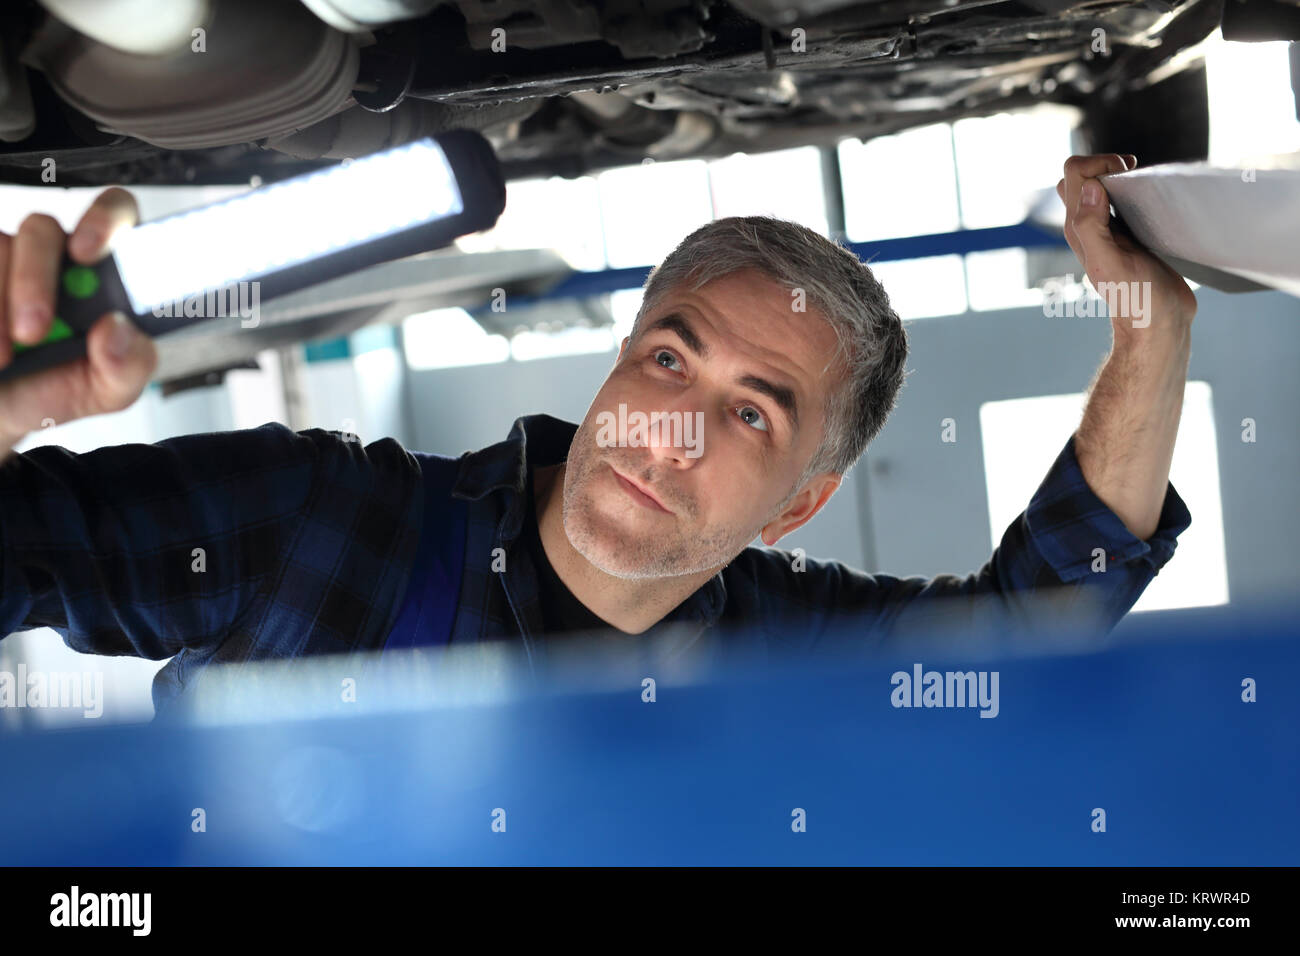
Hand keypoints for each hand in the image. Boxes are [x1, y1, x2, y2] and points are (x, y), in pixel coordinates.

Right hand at [0, 187, 155, 449]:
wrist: (0, 409)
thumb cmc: (57, 386)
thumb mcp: (107, 389)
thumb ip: (131, 364)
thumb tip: (118, 330)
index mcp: (105, 272)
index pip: (116, 215)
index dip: (104, 220)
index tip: (86, 252)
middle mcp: (54, 255)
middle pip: (42, 228)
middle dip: (34, 277)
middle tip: (32, 331)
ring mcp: (4, 256)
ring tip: (3, 359)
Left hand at [1056, 154, 1197, 339]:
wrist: (1158, 325)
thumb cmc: (1136, 299)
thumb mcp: (1111, 263)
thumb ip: (1092, 227)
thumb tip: (1089, 187)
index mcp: (1079, 230)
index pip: (1072, 174)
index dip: (1097, 162)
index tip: (1125, 172)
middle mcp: (1089, 228)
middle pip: (1081, 177)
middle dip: (1105, 163)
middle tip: (1132, 174)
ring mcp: (1109, 233)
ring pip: (1100, 189)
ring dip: (1119, 177)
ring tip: (1142, 185)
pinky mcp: (1130, 238)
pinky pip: (1122, 204)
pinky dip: (1133, 192)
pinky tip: (1152, 202)